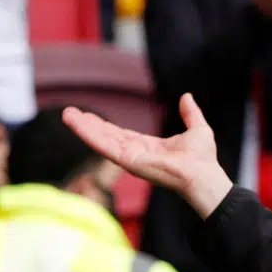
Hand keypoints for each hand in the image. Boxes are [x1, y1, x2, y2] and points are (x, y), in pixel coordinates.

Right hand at [62, 95, 234, 219]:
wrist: (204, 174)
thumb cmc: (203, 159)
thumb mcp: (197, 129)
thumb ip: (190, 114)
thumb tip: (187, 97)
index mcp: (147, 147)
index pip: (120, 134)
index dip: (104, 126)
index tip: (88, 117)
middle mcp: (135, 153)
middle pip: (106, 137)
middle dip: (88, 126)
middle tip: (69, 113)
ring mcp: (130, 158)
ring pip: (102, 141)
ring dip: (84, 128)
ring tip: (67, 115)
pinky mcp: (129, 161)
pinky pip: (106, 147)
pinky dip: (91, 135)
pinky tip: (78, 125)